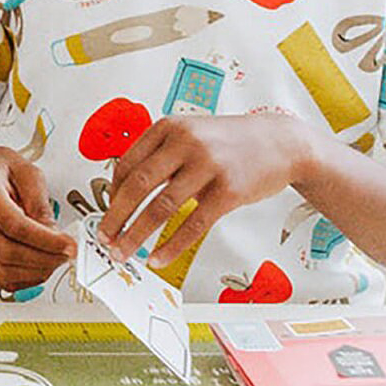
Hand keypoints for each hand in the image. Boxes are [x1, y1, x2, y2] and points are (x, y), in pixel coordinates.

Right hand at [0, 146, 75, 291]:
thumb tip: (52, 233)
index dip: (45, 241)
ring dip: (36, 272)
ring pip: (3, 271)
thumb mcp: (25, 169)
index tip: (68, 245)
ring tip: (55, 259)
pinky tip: (39, 266)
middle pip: (6, 253)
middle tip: (66, 254)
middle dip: (44, 259)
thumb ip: (40, 200)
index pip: (13, 225)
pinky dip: (25, 278)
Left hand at [99, 114, 320, 263]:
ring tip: (123, 252)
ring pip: (161, 207)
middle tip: (104, 238)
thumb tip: (124, 194)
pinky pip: (193, 224)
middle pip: (138, 185)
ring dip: (136, 235)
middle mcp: (185, 143)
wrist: (281, 142)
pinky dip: (171, 245)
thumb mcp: (190, 134)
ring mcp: (208, 166)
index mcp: (169, 127)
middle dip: (115, 217)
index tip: (105, 214)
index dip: (111, 194)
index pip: (127, 164)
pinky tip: (158, 258)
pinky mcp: (228, 190)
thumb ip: (160, 156)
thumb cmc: (230, 143)